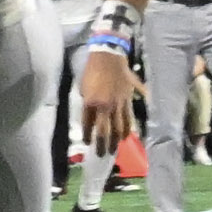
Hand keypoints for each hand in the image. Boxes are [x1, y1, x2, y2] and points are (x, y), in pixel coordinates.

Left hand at [78, 42, 133, 157]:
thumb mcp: (83, 88)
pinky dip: (127, 129)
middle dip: (103, 145)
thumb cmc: (92, 70)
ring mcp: (118, 105)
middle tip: (102, 154)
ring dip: (116, 140)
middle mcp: (105, 107)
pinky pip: (128, 118)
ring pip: (119, 128)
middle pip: (105, 132)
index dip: (88, 136)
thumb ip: (88, 103)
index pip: (88, 125)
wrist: (108, 57)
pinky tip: (126, 136)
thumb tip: (92, 115)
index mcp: (90, 103)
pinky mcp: (127, 100)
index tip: (88, 143)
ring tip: (114, 149)